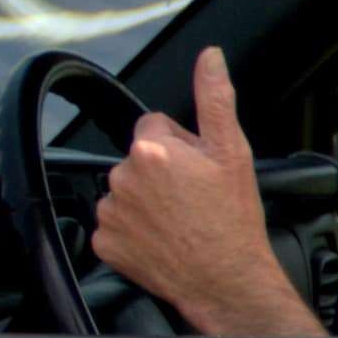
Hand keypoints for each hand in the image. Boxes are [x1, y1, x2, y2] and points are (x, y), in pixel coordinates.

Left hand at [87, 48, 321, 337]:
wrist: (225, 279)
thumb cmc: (231, 219)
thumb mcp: (232, 151)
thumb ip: (215, 98)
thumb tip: (210, 57)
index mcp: (151, 149)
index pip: (154, 125)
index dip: (180, 144)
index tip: (195, 168)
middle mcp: (122, 177)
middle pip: (138, 159)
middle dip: (161, 172)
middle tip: (191, 197)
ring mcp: (110, 212)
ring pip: (126, 192)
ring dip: (146, 201)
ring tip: (179, 220)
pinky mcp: (105, 243)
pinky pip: (116, 226)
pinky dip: (134, 231)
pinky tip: (161, 238)